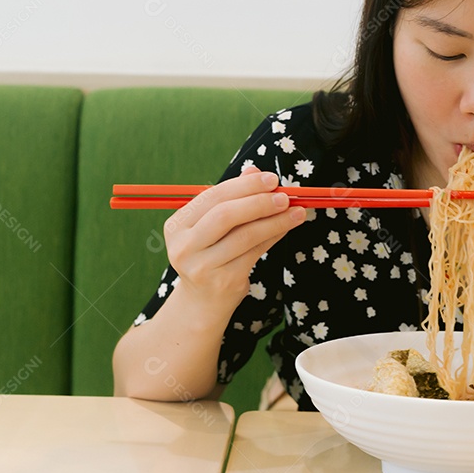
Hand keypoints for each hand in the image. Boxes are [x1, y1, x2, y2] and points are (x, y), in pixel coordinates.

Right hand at [163, 166, 305, 315]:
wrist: (202, 302)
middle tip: (285, 196)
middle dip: (259, 201)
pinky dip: (274, 236)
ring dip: (275, 220)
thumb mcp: (213, 226)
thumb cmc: (210, 255)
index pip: (212, 197)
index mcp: (177, 225)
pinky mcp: (223, 281)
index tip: (271, 179)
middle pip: (225, 215)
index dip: (244, 186)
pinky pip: (255, 252)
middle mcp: (184, 246)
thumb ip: (232, 198)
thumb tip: (255, 170)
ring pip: (245, 235)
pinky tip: (287, 227)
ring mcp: (202, 266)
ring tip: (296, 212)